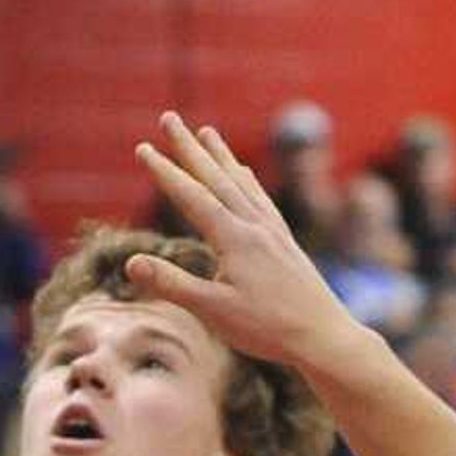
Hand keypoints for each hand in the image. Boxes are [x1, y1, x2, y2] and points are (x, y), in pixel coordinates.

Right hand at [130, 114, 363, 372]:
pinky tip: (245, 175)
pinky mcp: (286, 243)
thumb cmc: (268, 329)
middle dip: (189, 147)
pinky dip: (248, 181)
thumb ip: (172, 284)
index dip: (165, 172)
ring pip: (242, 183)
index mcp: (234, 238)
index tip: (143, 148)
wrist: (325, 338)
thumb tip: (131, 262)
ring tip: (207, 132)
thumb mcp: (213, 312)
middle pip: (216, 177)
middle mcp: (255, 226)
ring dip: (221, 156)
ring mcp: (273, 232)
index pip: (191, 196)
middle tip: (169, 117)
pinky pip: (262, 200)